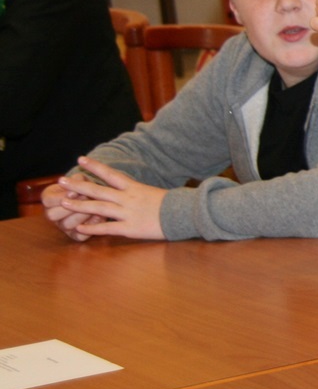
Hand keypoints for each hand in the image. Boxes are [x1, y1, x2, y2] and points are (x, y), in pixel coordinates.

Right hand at [41, 180, 97, 240]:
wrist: (95, 198)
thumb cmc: (85, 186)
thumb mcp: (81, 179)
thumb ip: (78, 180)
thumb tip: (78, 183)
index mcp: (49, 199)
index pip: (48, 200)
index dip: (61, 197)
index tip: (75, 192)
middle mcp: (53, 214)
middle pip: (52, 215)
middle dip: (70, 207)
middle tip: (86, 200)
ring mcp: (63, 227)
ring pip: (65, 225)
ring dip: (81, 216)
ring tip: (94, 208)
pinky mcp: (75, 236)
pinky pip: (79, 236)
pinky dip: (89, 228)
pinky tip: (99, 218)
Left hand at [50, 158, 168, 240]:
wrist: (185, 214)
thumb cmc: (172, 203)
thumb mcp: (153, 192)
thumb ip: (137, 192)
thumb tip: (128, 190)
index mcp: (134, 187)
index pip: (110, 174)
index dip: (94, 166)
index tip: (80, 159)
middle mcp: (128, 198)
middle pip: (98, 190)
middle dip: (78, 185)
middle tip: (61, 180)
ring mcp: (128, 213)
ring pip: (99, 207)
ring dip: (79, 205)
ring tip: (63, 203)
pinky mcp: (130, 228)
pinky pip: (108, 228)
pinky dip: (92, 228)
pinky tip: (79, 229)